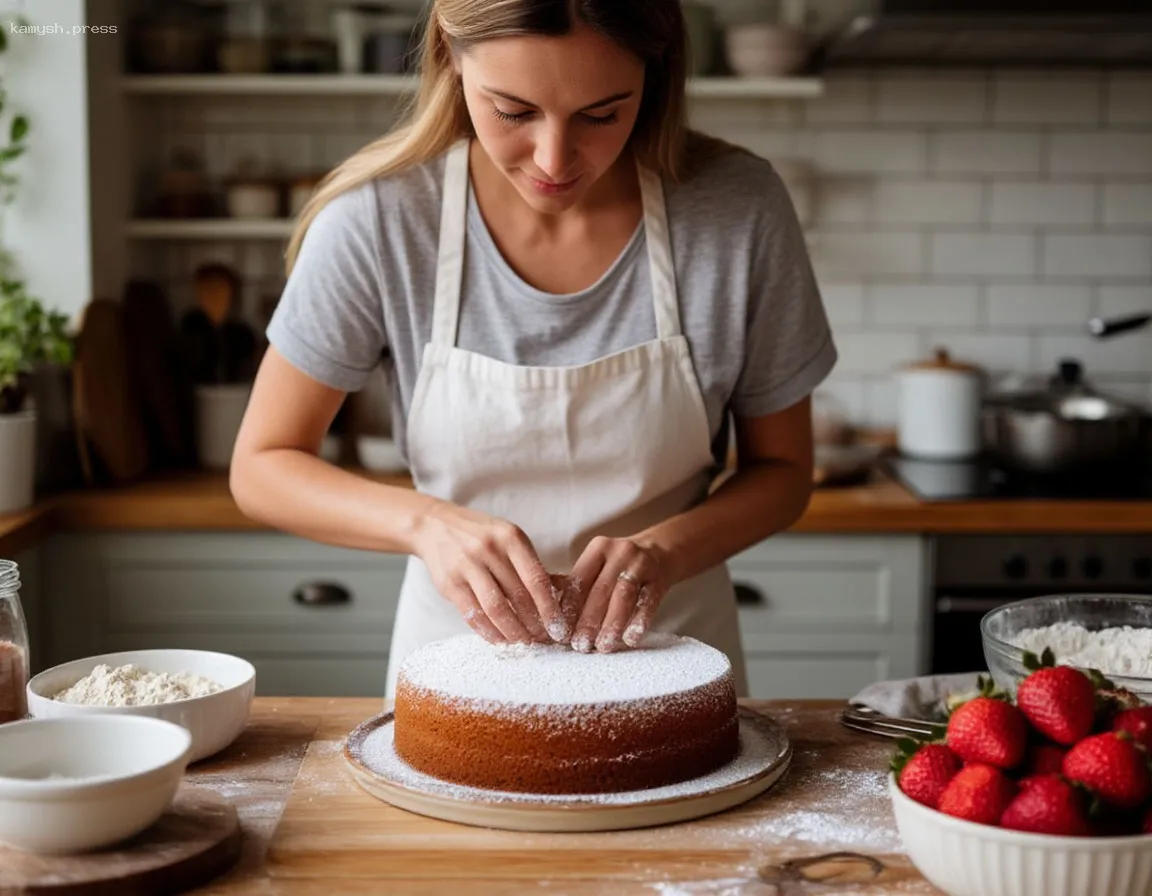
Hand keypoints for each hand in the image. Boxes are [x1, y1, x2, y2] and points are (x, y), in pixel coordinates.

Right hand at [416, 502, 568, 644]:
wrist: (435, 526)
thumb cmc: (481, 536)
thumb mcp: (509, 540)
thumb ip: (532, 566)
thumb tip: (566, 593)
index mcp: (511, 537)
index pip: (537, 579)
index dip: (550, 608)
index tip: (559, 628)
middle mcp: (490, 549)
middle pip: (519, 596)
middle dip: (535, 624)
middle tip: (545, 641)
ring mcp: (467, 565)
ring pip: (496, 609)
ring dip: (514, 632)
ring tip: (525, 644)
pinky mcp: (449, 583)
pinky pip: (473, 615)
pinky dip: (489, 632)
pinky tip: (500, 641)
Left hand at [568, 536, 669, 653]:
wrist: (662, 552)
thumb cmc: (621, 566)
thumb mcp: (599, 565)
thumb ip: (578, 585)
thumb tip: (553, 615)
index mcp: (598, 549)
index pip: (580, 579)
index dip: (569, 607)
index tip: (561, 631)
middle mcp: (620, 553)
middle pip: (600, 590)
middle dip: (588, 620)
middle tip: (580, 645)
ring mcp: (642, 565)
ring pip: (623, 597)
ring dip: (611, 624)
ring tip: (602, 646)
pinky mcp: (660, 580)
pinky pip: (648, 603)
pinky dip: (638, 623)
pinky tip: (629, 639)